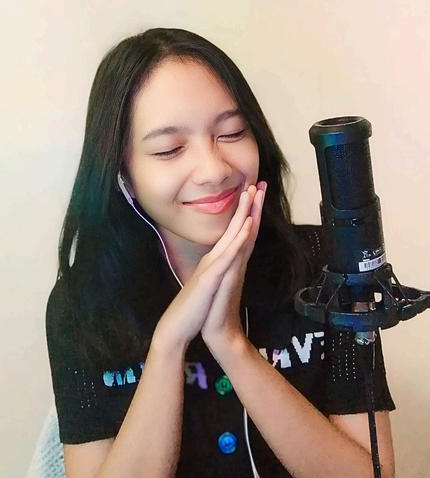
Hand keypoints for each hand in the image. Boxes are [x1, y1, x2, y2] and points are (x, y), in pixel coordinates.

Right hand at [152, 186, 257, 352]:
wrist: (177, 326)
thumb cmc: (194, 309)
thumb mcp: (209, 287)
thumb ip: (217, 273)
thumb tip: (225, 266)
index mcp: (215, 261)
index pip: (234, 234)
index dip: (245, 214)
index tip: (254, 196)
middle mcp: (213, 258)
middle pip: (234, 227)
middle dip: (246, 205)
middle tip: (256, 183)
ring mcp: (211, 266)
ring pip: (231, 235)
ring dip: (243, 213)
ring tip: (252, 194)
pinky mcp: (210, 277)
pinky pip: (227, 255)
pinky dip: (238, 239)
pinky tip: (247, 226)